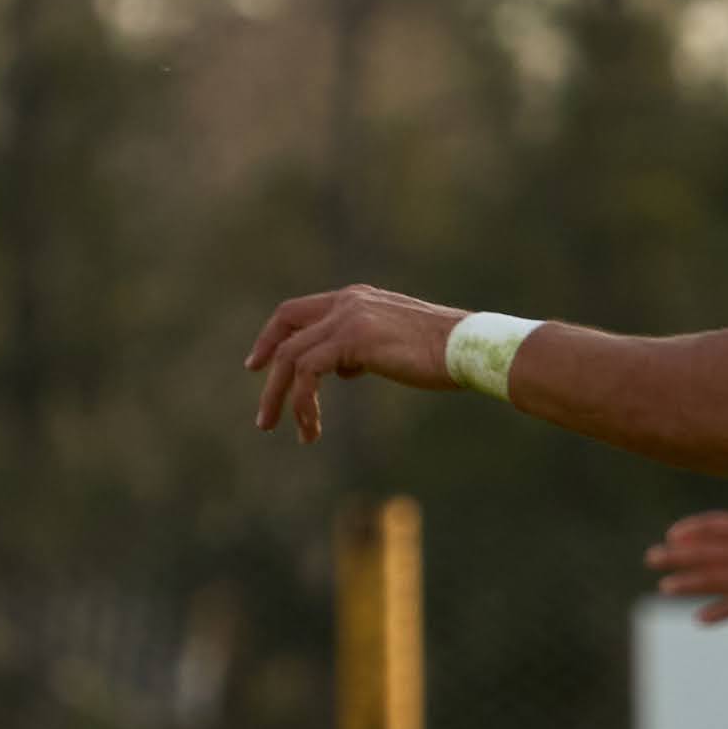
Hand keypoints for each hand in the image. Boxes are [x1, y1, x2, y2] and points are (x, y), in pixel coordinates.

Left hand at [244, 286, 461, 441]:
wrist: (469, 348)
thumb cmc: (443, 353)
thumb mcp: (393, 345)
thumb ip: (363, 350)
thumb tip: (344, 369)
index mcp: (356, 299)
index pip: (297, 312)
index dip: (272, 337)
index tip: (258, 365)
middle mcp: (347, 302)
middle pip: (285, 330)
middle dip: (267, 371)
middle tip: (264, 413)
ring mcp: (348, 318)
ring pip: (290, 356)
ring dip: (279, 397)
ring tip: (281, 429)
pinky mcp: (353, 339)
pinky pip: (308, 373)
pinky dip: (301, 402)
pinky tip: (312, 427)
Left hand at [646, 507, 727, 620]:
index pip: (712, 526)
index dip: (690, 530)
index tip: (672, 535)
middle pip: (702, 552)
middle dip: (675, 555)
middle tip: (650, 558)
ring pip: (711, 579)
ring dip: (685, 584)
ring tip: (664, 588)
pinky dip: (715, 613)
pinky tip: (698, 619)